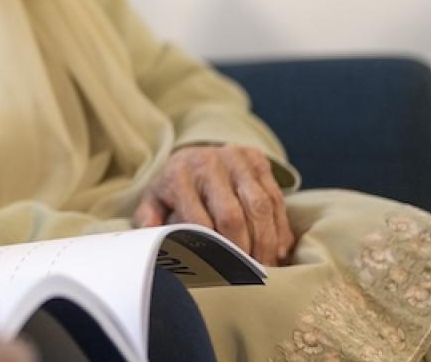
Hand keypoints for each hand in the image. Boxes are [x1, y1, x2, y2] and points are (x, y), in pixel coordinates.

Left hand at [133, 144, 294, 265]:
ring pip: (260, 206)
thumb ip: (149, 219)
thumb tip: (150, 238)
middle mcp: (208, 163)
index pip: (198, 221)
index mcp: (178, 176)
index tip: (221, 274)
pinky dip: (281, 227)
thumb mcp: (154, 200)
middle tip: (249, 276)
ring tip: (268, 268)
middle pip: (232, 216)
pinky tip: (280, 250)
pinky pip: (276, 197)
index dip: (213, 250)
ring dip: (267, 242)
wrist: (192, 153)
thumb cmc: (174, 187)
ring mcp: (235, 159)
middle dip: (243, 250)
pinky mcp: (257, 159)